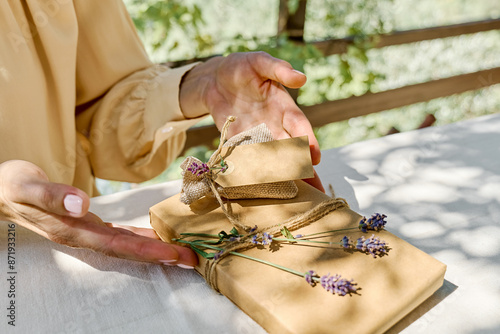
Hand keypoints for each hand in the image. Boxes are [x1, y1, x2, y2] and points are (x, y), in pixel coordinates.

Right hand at [0, 160, 196, 267]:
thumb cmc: (10, 186)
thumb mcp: (25, 186)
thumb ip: (51, 195)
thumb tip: (80, 203)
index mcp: (71, 229)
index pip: (115, 244)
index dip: (145, 251)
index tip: (173, 254)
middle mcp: (82, 235)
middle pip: (127, 249)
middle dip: (160, 255)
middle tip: (193, 259)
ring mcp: (86, 231)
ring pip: (126, 243)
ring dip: (155, 248)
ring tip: (183, 252)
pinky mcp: (88, 223)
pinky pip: (119, 234)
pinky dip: (140, 237)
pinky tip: (156, 237)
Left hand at [180, 51, 323, 191]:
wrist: (215, 79)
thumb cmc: (242, 67)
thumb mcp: (260, 62)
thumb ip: (278, 69)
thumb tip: (301, 78)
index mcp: (284, 107)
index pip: (300, 127)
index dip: (309, 141)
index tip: (315, 157)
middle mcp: (274, 125)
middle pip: (292, 150)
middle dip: (303, 169)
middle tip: (313, 190)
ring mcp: (257, 136)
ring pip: (274, 159)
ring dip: (282, 176)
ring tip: (292, 196)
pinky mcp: (239, 143)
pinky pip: (250, 160)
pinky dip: (255, 173)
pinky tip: (261, 190)